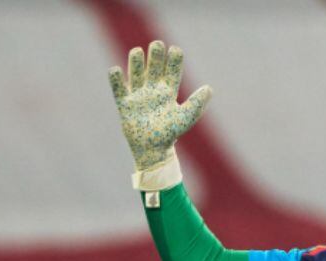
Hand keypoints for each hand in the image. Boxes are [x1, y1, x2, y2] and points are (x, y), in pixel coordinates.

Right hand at [108, 40, 210, 189]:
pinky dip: (116, 80)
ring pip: (136, 75)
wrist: (152, 150)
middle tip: (157, 44)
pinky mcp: (124, 105)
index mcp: (168, 93)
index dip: (173, 60)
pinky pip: (119, 90)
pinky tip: (115, 70)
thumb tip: (209, 88)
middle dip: (155, 57)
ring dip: (136, 63)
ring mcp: (137, 97)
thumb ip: (197, 103)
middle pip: (154, 69)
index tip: (175, 49)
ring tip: (137, 51)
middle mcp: (152, 91)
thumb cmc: (170, 134)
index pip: (171, 72)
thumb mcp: (186, 117)